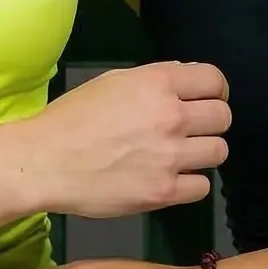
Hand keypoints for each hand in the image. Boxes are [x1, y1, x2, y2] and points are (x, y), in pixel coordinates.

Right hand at [11, 62, 228, 218]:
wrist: (44, 161)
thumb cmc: (72, 118)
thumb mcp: (112, 82)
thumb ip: (154, 78)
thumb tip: (185, 77)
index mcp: (157, 84)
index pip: (214, 80)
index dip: (215, 90)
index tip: (208, 100)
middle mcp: (171, 117)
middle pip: (223, 116)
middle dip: (211, 121)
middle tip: (193, 130)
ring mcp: (170, 157)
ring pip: (219, 152)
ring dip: (204, 152)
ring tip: (183, 156)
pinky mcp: (163, 192)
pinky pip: (202, 187)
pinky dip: (190, 183)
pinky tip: (172, 179)